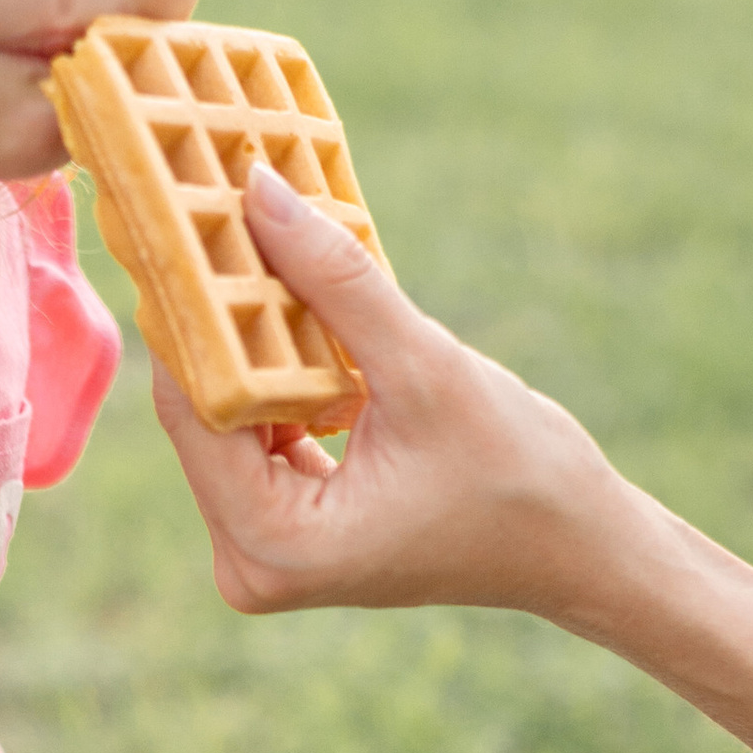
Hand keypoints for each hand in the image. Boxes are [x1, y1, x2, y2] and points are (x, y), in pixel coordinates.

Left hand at [153, 164, 638, 625]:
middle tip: (208, 208)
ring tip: (248, 243)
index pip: (193, 407)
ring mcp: (261, 551)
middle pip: (199, 412)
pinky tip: (283, 305)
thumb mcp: (424, 365)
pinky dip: (270, 373)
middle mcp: (248, 560)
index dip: (185, 309)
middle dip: (211, 317)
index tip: (177, 218)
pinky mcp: (280, 529)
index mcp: (272, 543)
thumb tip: (256, 192)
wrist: (575, 546)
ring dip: (241, 338)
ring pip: (223, 416)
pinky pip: (251, 433)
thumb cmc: (518, 475)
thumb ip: (335, 280)